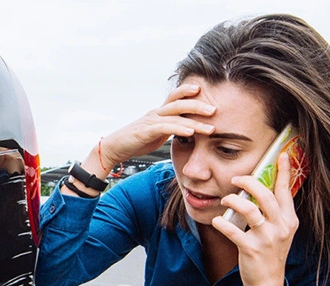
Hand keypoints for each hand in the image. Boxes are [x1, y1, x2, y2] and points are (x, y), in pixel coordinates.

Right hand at [98, 83, 216, 169]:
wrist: (114, 148)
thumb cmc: (136, 141)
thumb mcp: (156, 133)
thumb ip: (170, 128)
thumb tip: (186, 129)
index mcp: (159, 112)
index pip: (176, 97)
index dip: (189, 92)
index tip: (206, 92)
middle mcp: (155, 113)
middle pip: (179, 102)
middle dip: (198, 104)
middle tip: (215, 109)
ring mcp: (150, 121)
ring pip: (175, 115)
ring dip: (194, 121)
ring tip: (210, 127)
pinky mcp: (146, 131)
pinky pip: (166, 128)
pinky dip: (180, 129)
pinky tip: (191, 133)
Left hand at [211, 152, 298, 285]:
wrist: (268, 282)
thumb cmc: (270, 253)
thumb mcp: (279, 231)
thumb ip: (273, 212)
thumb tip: (261, 190)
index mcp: (289, 220)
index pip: (286, 191)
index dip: (283, 172)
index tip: (280, 155)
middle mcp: (281, 227)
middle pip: (267, 196)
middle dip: (250, 183)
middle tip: (235, 179)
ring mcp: (267, 238)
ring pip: (251, 211)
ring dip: (234, 201)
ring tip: (225, 200)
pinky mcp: (251, 249)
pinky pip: (234, 231)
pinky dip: (223, 223)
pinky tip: (218, 220)